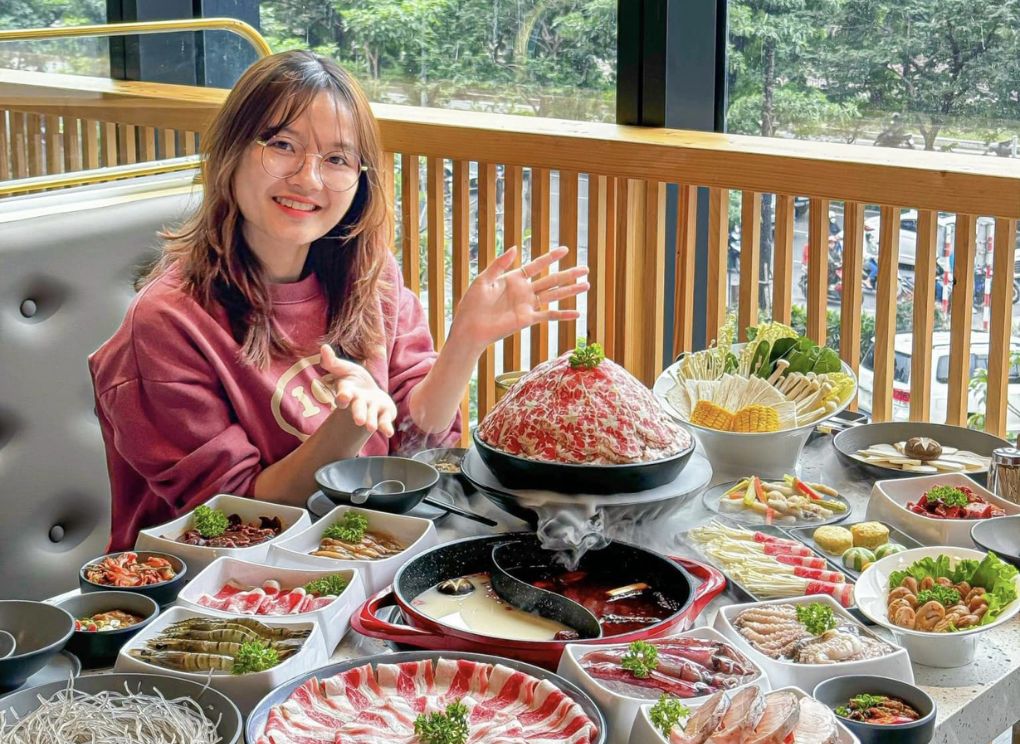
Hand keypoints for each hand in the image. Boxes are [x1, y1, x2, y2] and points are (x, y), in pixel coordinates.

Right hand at [319, 344, 396, 436]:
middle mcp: (359, 402)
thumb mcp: (345, 369)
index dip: (343, 396)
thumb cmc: (355, 380)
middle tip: (359, 421)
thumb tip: (323, 347)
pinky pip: (384, 421)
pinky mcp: (382, 414)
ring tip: (371, 428)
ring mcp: (371, 409)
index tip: (343, 398)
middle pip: (358, 408)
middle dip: (358, 413)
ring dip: (371, 421)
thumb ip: (333, 362)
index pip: (344, 394)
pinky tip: (389, 433)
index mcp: (349, 391)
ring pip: (370, 416)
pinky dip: (385, 427)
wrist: (369, 394)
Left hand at [452, 245, 588, 349]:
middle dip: (569, 274)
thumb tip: (515, 248)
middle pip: (551, 279)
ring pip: (554, 295)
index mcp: (513, 278)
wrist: (469, 327)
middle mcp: (524, 291)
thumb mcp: (484, 279)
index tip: (565, 249)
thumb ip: (500, 264)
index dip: (551, 257)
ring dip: (570, 291)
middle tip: (586, 268)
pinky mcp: (527, 319)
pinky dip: (563, 315)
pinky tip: (577, 314)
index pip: (536, 265)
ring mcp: (527, 305)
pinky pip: (548, 316)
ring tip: (587, 285)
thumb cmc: (472, 304)